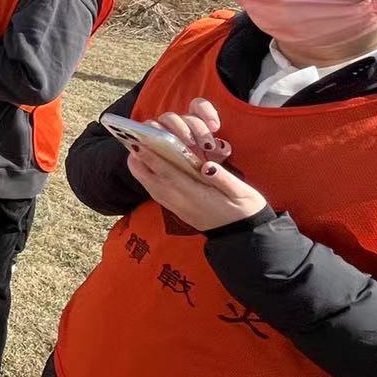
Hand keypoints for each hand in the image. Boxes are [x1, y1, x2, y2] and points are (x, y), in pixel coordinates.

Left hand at [126, 145, 267, 231]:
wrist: (241, 237)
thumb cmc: (244, 209)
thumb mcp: (242, 193)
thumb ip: (223, 179)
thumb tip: (207, 165)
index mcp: (195, 195)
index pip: (168, 173)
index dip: (152, 157)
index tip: (139, 141)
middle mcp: (180, 201)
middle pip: (150, 180)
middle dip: (138, 160)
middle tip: (131, 140)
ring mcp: (175, 206)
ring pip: (149, 185)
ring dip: (140, 167)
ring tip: (135, 148)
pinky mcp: (175, 208)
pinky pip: (154, 191)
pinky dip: (147, 176)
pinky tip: (147, 164)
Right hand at [149, 98, 231, 164]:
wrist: (178, 183)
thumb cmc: (196, 170)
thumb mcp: (212, 162)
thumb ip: (219, 152)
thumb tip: (222, 147)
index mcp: (193, 123)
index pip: (198, 106)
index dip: (207, 111)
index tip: (215, 127)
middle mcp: (176, 123)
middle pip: (185, 116)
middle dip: (197, 127)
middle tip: (207, 144)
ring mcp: (160, 129)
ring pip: (168, 118)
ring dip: (180, 129)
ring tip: (189, 144)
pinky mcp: (145, 137)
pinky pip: (148, 128)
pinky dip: (155, 134)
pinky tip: (165, 146)